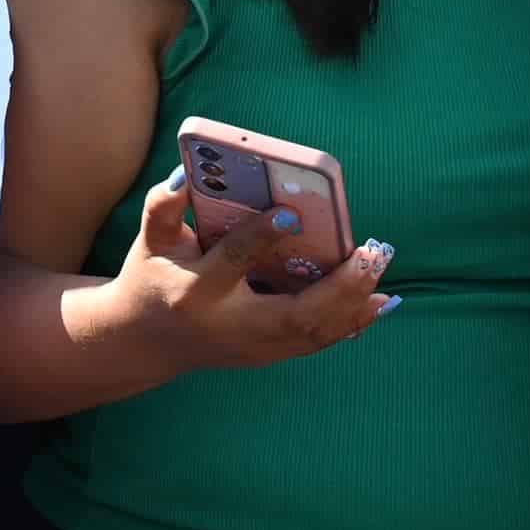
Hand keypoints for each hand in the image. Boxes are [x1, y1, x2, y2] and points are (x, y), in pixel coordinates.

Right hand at [104, 176, 399, 372]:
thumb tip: (184, 174)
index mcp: (195, 290)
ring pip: (312, 334)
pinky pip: (317, 342)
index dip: (260, 238)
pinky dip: (352, 322)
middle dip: (337, 288)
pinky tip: (382, 301)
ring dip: (355, 305)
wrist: (145, 342)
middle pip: (291, 314)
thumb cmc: (153, 277)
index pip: (233, 262)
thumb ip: (163, 207)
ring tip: (383, 267)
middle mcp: (230, 325)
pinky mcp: (268, 355)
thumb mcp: (150, 241)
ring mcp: (253, 347)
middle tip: (373, 253)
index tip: (290, 213)